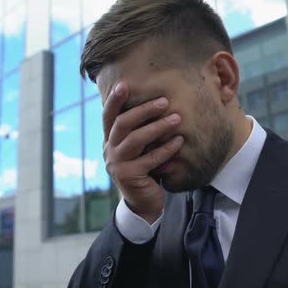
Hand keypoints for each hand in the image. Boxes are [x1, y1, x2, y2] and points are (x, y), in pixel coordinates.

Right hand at [102, 82, 182, 223]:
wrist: (143, 203)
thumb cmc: (145, 169)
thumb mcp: (140, 148)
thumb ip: (140, 130)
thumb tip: (157, 102)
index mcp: (110, 141)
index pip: (108, 116)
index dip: (114, 100)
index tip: (124, 84)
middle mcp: (109, 150)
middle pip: (123, 123)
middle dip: (144, 110)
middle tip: (164, 101)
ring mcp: (117, 164)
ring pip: (136, 139)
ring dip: (158, 127)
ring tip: (177, 118)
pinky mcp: (129, 176)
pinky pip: (150, 159)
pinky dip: (166, 148)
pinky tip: (179, 141)